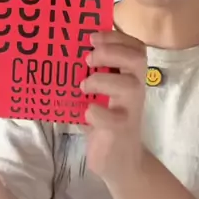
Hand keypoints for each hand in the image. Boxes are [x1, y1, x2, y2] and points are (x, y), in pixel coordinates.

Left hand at [80, 31, 147, 186]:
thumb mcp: (100, 94)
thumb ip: (91, 75)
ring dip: (102, 80)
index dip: (117, 37)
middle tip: (88, 57)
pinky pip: (112, 118)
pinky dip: (96, 112)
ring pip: (129, 85)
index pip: (135, 47)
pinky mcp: (121, 131)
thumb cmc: (105, 121)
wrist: (119, 161)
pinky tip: (86, 112)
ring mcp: (130, 110)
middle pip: (137, 59)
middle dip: (111, 52)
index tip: (92, 36)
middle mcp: (135, 89)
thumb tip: (61, 52)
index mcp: (130, 76)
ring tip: (83, 85)